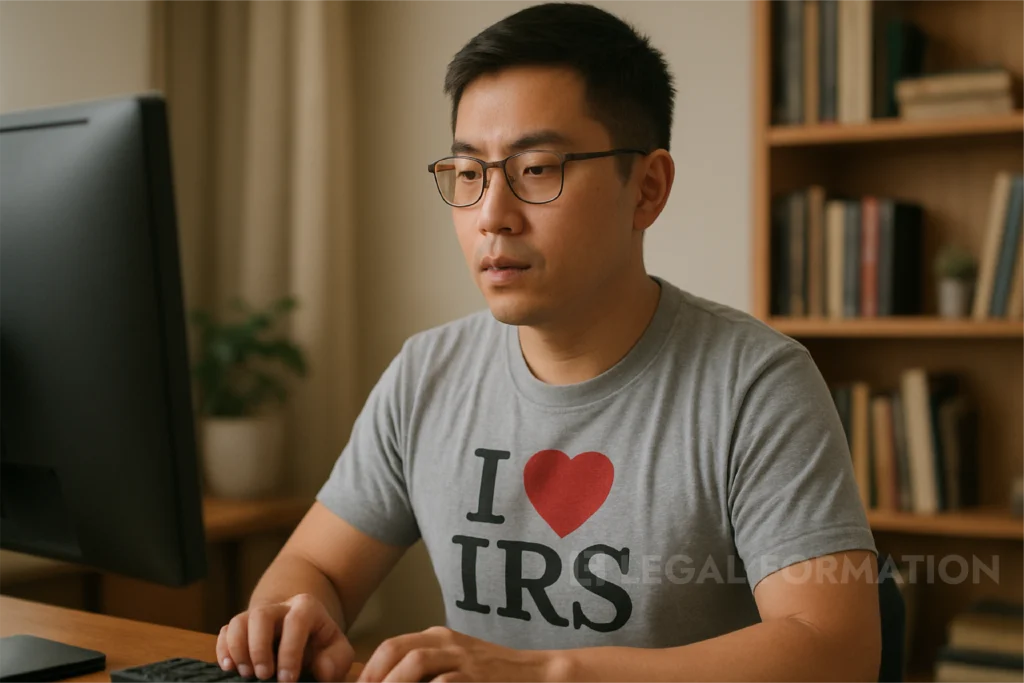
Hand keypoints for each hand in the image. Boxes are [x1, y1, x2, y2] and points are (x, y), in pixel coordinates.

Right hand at [217, 593, 355, 682]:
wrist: (306, 636)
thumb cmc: (322, 647)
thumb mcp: (337, 652)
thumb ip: (335, 661)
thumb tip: (320, 670)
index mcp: (307, 608)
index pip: (295, 622)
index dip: (290, 652)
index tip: (288, 679)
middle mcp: (280, 607)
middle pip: (261, 615)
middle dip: (259, 648)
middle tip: (264, 676)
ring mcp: (258, 615)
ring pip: (239, 621)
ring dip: (238, 649)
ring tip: (245, 674)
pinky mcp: (242, 628)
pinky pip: (225, 631)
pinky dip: (223, 649)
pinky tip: (229, 668)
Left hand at [355, 626, 558, 682]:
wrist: (536, 674)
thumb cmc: (491, 674)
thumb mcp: (456, 663)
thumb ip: (427, 669)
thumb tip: (387, 681)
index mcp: (438, 637)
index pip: (391, 646)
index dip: (369, 670)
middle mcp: (448, 643)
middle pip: (397, 651)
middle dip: (374, 676)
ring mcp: (463, 659)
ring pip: (416, 663)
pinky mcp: (477, 676)